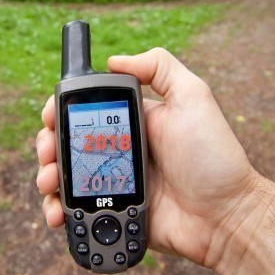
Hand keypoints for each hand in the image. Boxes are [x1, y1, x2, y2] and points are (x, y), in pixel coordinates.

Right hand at [36, 47, 257, 265]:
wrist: (226, 216)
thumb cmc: (213, 156)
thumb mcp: (194, 97)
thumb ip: (160, 68)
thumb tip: (114, 59)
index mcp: (132, 123)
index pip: (86, 111)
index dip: (62, 111)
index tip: (50, 116)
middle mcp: (119, 151)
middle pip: (68, 144)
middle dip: (48, 145)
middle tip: (48, 154)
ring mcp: (115, 183)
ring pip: (67, 177)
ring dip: (48, 177)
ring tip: (50, 183)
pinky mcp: (114, 211)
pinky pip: (78, 210)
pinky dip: (59, 210)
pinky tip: (58, 213)